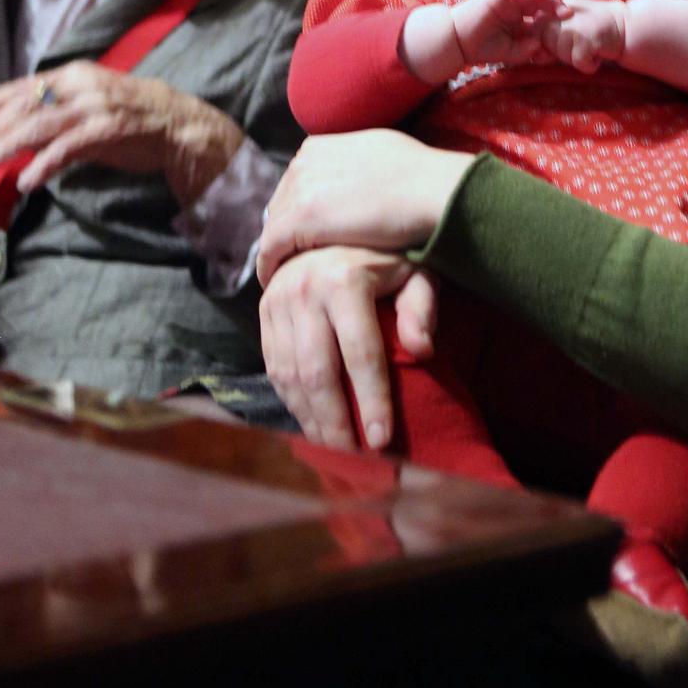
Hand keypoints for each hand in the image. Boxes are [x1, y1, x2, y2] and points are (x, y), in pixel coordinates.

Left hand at [0, 64, 243, 204]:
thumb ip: (56, 110)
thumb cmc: (129, 113)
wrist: (177, 123)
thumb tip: (15, 125)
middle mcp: (81, 86)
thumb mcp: (89, 102)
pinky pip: (66, 149)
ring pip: (39, 125)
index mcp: (74, 74)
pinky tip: (26, 182)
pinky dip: (42, 166)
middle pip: (26, 105)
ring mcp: (94, 107)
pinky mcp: (106, 131)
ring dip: (8, 145)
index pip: (24, 86)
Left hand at [256, 129, 473, 286]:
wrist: (432, 189)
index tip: (302, 236)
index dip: (296, 212)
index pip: (293, 185)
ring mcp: (299, 188)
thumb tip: (348, 179)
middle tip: (290, 262)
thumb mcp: (375, 152)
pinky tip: (275, 282)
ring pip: (273, 227)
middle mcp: (303, 162)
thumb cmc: (419, 176)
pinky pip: (270, 248)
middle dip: (285, 232)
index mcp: (319, 146)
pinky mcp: (300, 218)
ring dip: (278, 251)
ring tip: (284, 276)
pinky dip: (269, 266)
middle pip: (280, 205)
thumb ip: (351, 164)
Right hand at [260, 245, 437, 449]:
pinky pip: (274, 369)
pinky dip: (293, 402)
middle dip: (337, 422)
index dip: (373, 399)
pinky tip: (313, 423)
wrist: (328, 229)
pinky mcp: (263, 313)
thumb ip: (422, 305)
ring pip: (292, 376)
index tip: (382, 439)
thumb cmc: (383, 256)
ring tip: (336, 449)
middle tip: (356, 458)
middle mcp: (304, 289)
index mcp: (344, 279)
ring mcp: (278, 302)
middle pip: (319, 372)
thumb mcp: (413, 269)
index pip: (361, 352)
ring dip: (313, 419)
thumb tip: (423, 351)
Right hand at [450, 0, 566, 66]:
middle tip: (573, 3)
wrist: (457, 44)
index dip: (555, 14)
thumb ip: (525, 50)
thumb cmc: (480, 47)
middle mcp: (513, 6)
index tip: (570, 18)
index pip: (540, 12)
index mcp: (517, 18)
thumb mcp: (509, 52)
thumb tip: (541, 45)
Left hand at [540, 0, 625, 73]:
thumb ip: (547, 37)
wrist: (625, 24)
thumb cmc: (593, 24)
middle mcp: (560, 15)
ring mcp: (573, 27)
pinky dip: (589, 64)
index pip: (537, 34)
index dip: (550, 42)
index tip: (570, 37)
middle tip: (582, 40)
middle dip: (563, 51)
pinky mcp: (586, 41)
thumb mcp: (567, 24)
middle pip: (548, 47)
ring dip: (577, 57)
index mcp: (553, 8)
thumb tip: (534, 57)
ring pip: (562, 56)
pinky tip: (598, 52)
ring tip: (590, 44)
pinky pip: (579, 64)